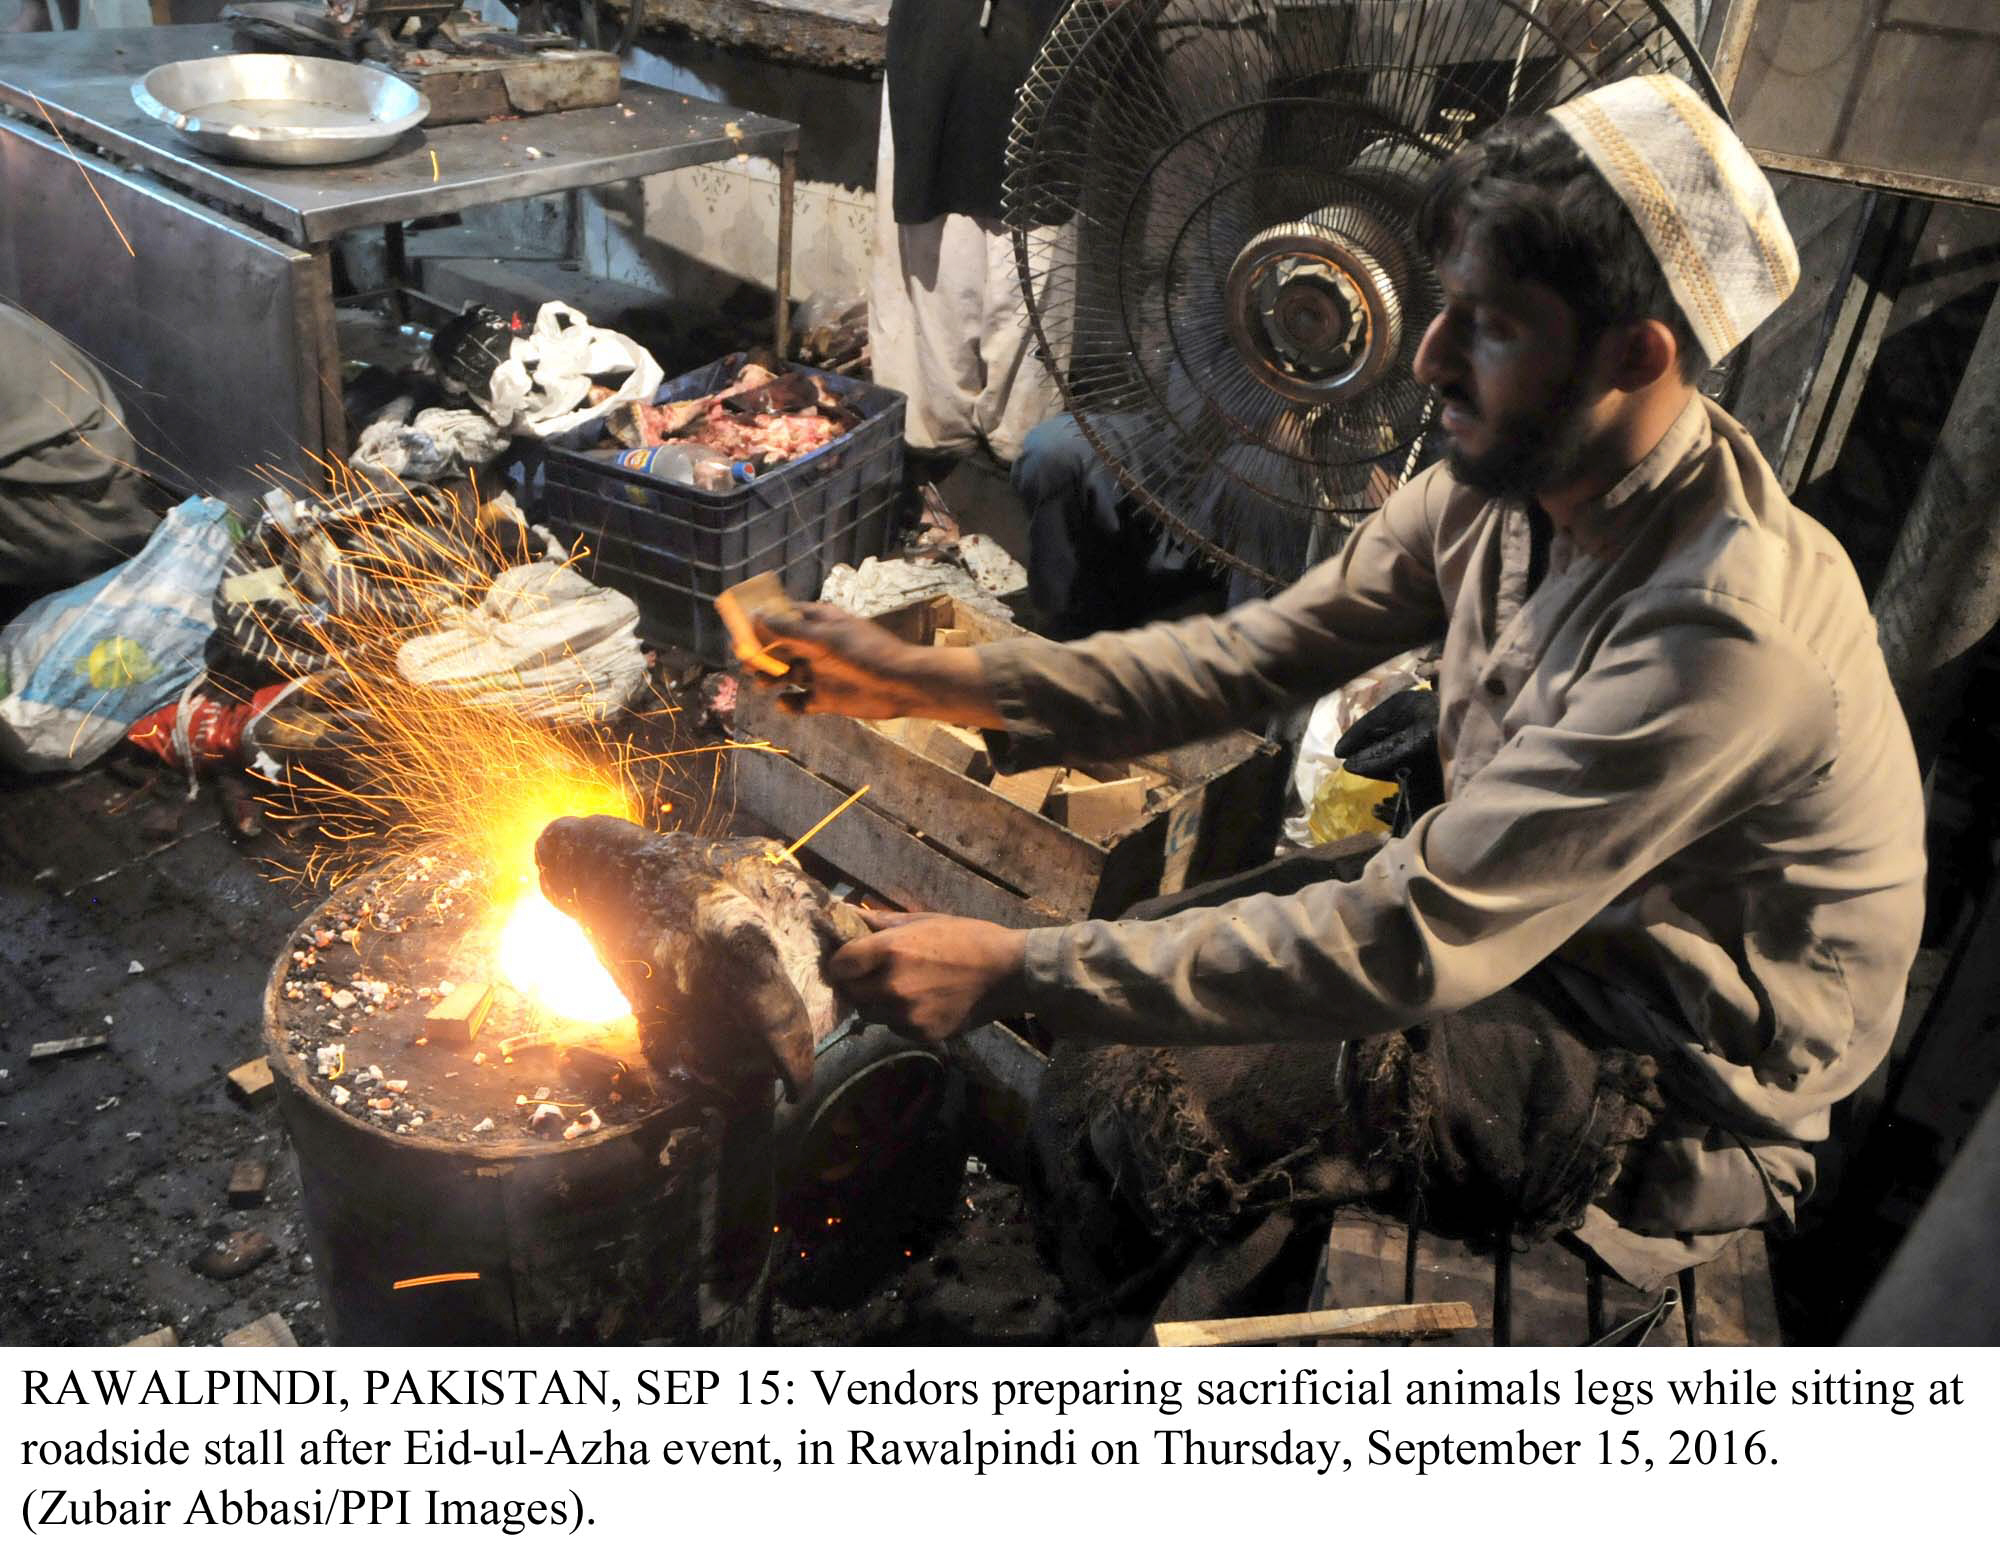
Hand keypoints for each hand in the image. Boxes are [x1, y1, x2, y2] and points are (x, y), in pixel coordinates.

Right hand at [755, 602, 1000, 725]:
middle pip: (776, 649)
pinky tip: (788, 703)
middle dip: (760, 656)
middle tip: (748, 663)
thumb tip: (755, 617)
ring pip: (783, 675)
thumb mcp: (824, 639)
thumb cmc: (865, 654)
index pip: (780, 618)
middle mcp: (814, 647)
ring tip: (766, 684)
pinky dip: (789, 705)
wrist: (901, 685)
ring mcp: (819, 672)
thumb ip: (789, 630)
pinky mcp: (825, 698)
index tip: (738, 632)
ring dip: (770, 679)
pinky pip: (799, 703)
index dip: (758, 624)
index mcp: (816, 623)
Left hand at [825, 908, 1026, 1042]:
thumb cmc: (967, 938)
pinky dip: (901, 1018)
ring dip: (878, 1004)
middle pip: (851, 993)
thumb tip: (847, 912)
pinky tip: (923, 1004)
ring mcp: (905, 1014)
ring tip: (903, 990)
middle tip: (876, 976)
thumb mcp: (924, 920)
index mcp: (890, 950)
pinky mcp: (921, 1034)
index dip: (841, 963)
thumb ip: (881, 921)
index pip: (839, 965)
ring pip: (871, 1014)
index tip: (851, 961)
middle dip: (858, 984)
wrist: (1009, 972)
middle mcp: (891, 986)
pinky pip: (895, 1028)